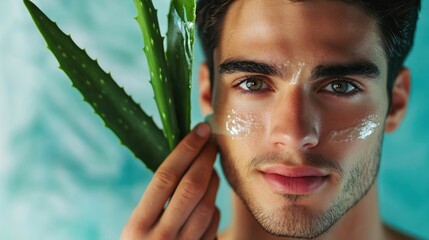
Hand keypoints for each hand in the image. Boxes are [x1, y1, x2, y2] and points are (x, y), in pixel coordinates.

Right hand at [121, 123, 219, 239]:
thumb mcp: (136, 228)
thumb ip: (155, 202)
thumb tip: (183, 160)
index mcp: (137, 227)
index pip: (165, 177)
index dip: (186, 149)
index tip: (200, 129)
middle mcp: (160, 239)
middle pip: (192, 187)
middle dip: (206, 158)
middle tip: (213, 140)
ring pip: (208, 204)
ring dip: (214, 180)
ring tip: (210, 165)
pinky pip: (214, 224)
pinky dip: (213, 206)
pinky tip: (208, 199)